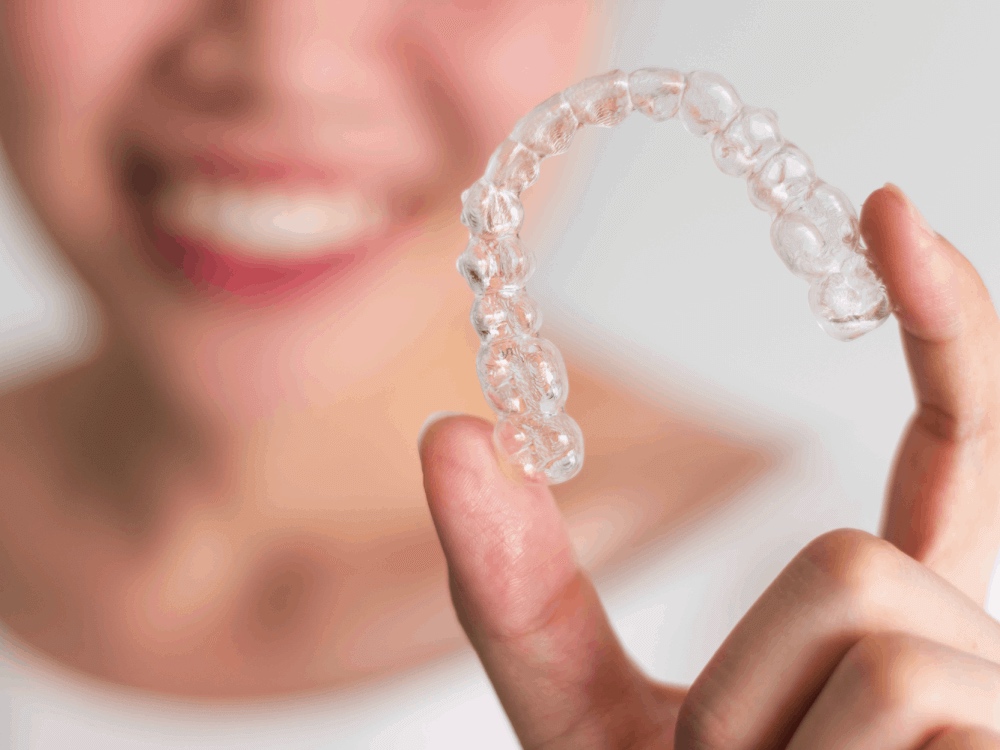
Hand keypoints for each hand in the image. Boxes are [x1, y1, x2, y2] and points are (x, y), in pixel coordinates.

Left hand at [418, 184, 999, 748]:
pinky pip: (904, 698)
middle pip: (861, 556)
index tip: (889, 207)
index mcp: (894, 623)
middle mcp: (978, 649)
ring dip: (768, 735)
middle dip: (754, 677)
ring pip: (877, 622)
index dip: (946, 325)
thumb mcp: (583, 722)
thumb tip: (448, 433)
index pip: (956, 445)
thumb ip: (520, 593)